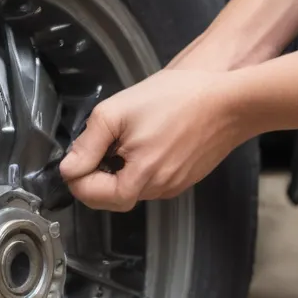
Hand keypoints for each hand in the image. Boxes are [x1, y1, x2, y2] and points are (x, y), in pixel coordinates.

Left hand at [58, 68, 246, 209]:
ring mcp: (174, 186)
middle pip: (112, 198)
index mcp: (140, 177)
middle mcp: (158, 189)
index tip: (74, 160)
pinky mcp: (184, 179)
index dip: (77, 179)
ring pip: (132, 190)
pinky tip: (144, 142)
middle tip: (93, 150)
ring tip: (122, 141)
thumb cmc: (178, 99)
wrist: (229, 100)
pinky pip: (151, 182)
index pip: (94, 197)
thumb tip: (68, 169)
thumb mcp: (117, 113)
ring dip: (118, 173)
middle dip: (96, 178)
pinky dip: (138, 169)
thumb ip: (88, 144)